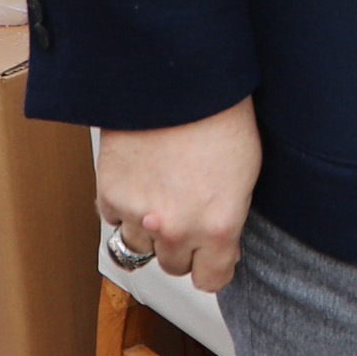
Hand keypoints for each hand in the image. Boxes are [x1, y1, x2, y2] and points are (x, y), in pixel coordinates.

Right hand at [97, 96, 261, 293]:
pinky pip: (114, 219)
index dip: (212, 265)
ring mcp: (139, 215)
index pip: (211, 279)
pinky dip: (124, 205)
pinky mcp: (110, 194)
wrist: (179, 76)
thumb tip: (224, 246)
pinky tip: (141, 176)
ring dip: (149, 228)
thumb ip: (230, 217)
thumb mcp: (246, 171)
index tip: (212, 256)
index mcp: (219, 226)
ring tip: (162, 190)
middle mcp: (177, 229)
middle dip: (181, 244)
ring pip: (140, 248)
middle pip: (174, 266)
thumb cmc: (221, 112)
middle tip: (187, 210)